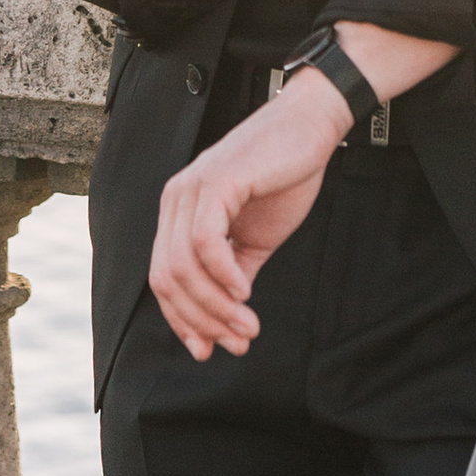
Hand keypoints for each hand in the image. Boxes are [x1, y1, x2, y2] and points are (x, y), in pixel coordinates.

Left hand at [150, 70, 348, 358]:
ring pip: (184, 267)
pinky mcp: (216, 182)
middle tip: (237, 342)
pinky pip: (206, 243)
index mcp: (179, 212)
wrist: (311, 126)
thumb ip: (236, 274)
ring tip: (247, 324)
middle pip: (167, 279)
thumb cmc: (284, 175)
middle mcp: (175, 200)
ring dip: (216, 307)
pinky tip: (245, 291)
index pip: (164, 278)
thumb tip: (228, 322)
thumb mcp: (256, 237)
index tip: (210, 349)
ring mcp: (191, 189)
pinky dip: (223, 276)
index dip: (183, 320)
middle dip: (200, 320)